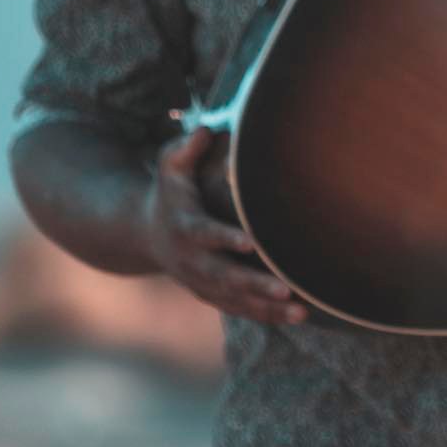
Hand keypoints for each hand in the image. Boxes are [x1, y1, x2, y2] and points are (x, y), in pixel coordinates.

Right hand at [142, 127, 308, 325]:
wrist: (145, 233)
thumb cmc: (170, 192)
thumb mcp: (170, 166)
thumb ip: (186, 148)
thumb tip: (205, 128)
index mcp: (186, 227)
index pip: (206, 234)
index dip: (226, 239)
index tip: (252, 243)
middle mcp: (192, 261)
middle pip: (225, 276)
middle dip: (255, 285)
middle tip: (285, 289)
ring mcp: (201, 281)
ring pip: (235, 300)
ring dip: (268, 308)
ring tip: (302, 313)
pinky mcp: (211, 294)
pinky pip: (239, 309)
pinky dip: (265, 316)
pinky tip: (296, 318)